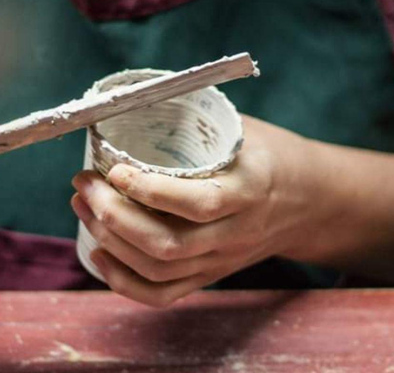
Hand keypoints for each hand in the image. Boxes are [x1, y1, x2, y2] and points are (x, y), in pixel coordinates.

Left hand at [71, 116, 320, 306]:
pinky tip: (99, 254)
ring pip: (159, 269)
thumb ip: (196, 121)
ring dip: (110, 242)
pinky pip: (163, 294)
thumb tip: (131, 99)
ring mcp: (223, 259)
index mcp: (250, 189)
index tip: (114, 169)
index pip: (199, 202)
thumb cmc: (269, 154)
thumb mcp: (244, 129)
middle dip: (114, 216)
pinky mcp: (211, 274)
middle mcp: (237, 232)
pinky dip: (124, 281)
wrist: (309, 200)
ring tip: (84, 206)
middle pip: (169, 244)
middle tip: (85, 184)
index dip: (150, 191)